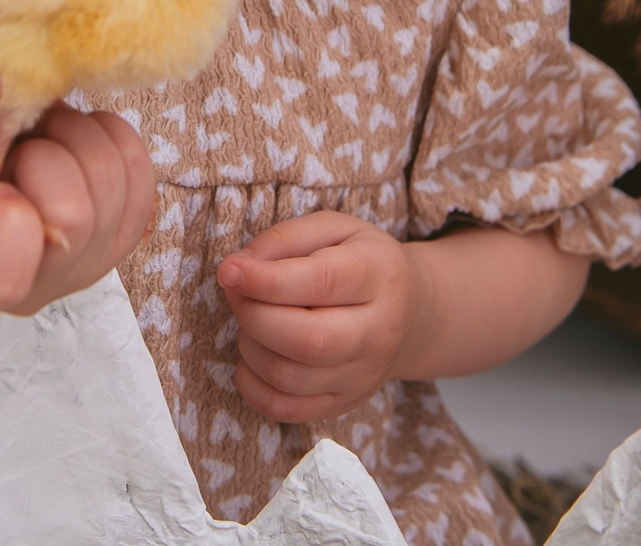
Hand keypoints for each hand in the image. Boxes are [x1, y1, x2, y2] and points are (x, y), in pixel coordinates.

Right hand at [0, 69, 155, 314]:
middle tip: (16, 147)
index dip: (7, 210)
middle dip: (41, 155)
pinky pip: (137, 162)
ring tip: (41, 139)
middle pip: (73, 211)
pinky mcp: (131, 225)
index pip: (14, 262)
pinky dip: (105, 133)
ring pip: (110, 175)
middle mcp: (53, 281)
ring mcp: (100, 256)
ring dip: (72, 135)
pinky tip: (72, 139)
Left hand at [217, 211, 426, 422]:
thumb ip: (285, 239)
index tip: (228, 271)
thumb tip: (236, 268)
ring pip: (291, 378)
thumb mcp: (334, 229)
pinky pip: (287, 410)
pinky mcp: (345, 403)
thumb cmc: (361, 261)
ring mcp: (363, 374)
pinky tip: (251, 360)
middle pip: (307, 340)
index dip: (265, 280)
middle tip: (238, 295)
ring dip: (251, 348)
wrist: (413, 312)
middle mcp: (378, 331)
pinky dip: (253, 388)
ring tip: (250, 322)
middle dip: (254, 316)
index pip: (320, 282)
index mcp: (378, 274)